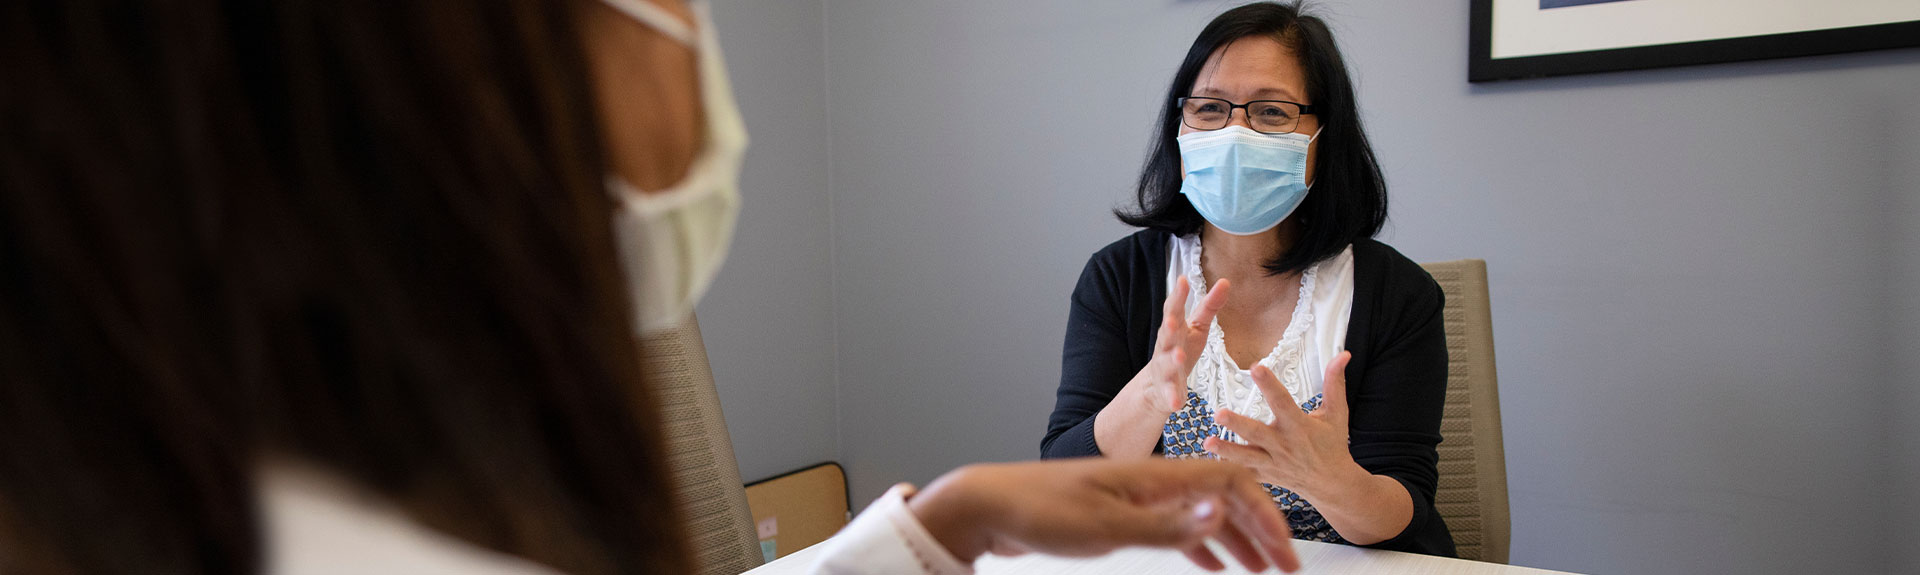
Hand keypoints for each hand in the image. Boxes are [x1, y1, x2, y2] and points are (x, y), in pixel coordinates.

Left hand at [907, 458, 1299, 572]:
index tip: (1283, 554)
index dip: (1265, 515)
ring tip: (1262, 571)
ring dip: (1237, 541)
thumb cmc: (1039, 512)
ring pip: (1203, 514)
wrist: (989, 505)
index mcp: (1155, 476)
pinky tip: (1216, 568)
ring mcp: (1138, 496)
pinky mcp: (1121, 513)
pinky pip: (1176, 526)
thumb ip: (1168, 524)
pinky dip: (1203, 545)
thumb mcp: (1106, 527)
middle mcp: (1152, 481)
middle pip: (1224, 498)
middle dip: (1261, 531)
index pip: (1231, 483)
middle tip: (1287, 569)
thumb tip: (1224, 512)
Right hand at [1127, 275, 1229, 414]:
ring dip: (1171, 360)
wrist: (1157, 387)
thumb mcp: (1197, 327)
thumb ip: (1210, 306)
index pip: (1173, 309)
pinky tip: (1177, 403)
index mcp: (1174, 329)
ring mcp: (1164, 369)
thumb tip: (1224, 281)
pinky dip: (1172, 398)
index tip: (1182, 280)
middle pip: (1166, 335)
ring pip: (1166, 364)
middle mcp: (1165, 347)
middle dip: (1168, 327)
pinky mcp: (1166, 391)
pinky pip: (1169, 395)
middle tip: (1173, 320)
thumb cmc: (1180, 350)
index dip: (1177, 296)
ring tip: (1178, 356)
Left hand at [1205, 351, 1367, 495]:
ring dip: (1227, 450)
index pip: (1282, 401)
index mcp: (1299, 426)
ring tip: (1207, 442)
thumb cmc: (1333, 445)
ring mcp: (1273, 463)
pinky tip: (1209, 465)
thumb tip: (1343, 355)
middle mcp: (1284, 445)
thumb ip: (1335, 383)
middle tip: (1219, 413)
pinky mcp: (1266, 476)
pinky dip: (1229, 471)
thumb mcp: (1337, 413)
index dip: (1269, 384)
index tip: (1256, 367)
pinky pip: (1245, 475)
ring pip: (1246, 457)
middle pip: (1257, 433)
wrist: (1333, 484)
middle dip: (1238, 424)